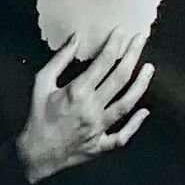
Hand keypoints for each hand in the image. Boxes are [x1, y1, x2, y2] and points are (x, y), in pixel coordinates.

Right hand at [16, 27, 150, 183]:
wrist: (35, 153)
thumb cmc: (37, 116)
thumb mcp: (40, 83)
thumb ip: (59, 60)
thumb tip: (76, 38)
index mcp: (77, 92)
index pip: (103, 63)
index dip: (114, 45)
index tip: (122, 31)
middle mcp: (92, 108)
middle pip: (120, 78)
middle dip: (132, 55)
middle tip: (141, 39)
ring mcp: (100, 127)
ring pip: (127, 103)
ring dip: (141, 84)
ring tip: (150, 68)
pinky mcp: (102, 144)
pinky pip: (123, 135)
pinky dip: (135, 124)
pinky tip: (145, 111)